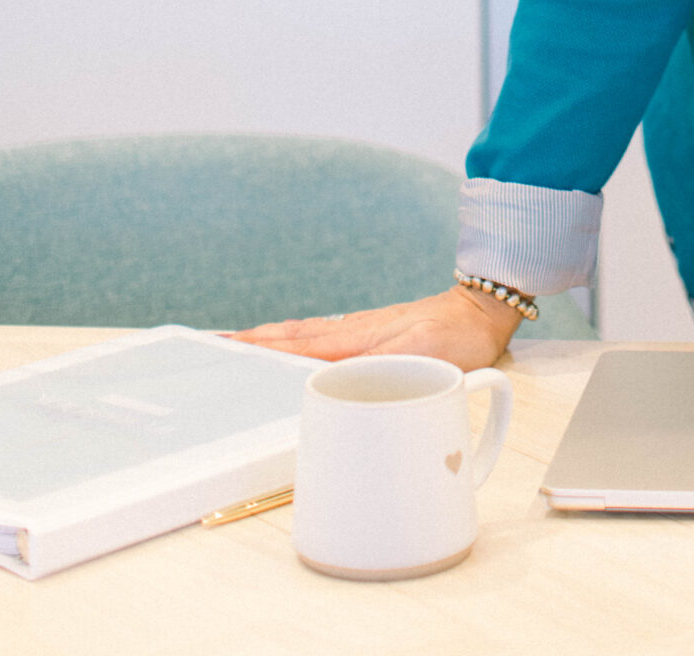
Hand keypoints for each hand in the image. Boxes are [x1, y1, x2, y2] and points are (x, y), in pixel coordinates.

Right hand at [229, 284, 521, 370]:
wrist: (483, 308)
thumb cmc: (457, 337)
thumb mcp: (421, 356)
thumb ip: (380, 370)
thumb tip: (338, 384)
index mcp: (356, 339)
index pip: (296, 346)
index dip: (259, 350)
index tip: (223, 350)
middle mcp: (350, 332)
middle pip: (289, 338)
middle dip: (250, 344)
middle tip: (210, 347)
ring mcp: (358, 330)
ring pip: (302, 335)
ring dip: (267, 340)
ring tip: (235, 345)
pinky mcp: (369, 333)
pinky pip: (320, 336)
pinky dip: (293, 340)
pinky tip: (288, 345)